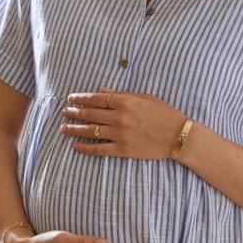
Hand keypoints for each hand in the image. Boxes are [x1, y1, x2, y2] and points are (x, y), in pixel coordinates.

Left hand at [60, 88, 186, 160]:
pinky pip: (99, 149)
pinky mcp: (123, 150)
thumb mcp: (145, 98)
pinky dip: (85, 148)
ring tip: (64, 128)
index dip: (81, 98)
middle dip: (74, 112)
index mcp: (125, 102)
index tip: (71, 98)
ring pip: (91, 131)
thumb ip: (121, 95)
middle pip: (90, 114)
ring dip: (75, 129)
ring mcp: (120, 135)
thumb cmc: (165, 114)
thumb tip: (102, 91)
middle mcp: (119, 117)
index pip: (96, 99)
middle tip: (64, 112)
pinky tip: (76, 146)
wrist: (179, 136)